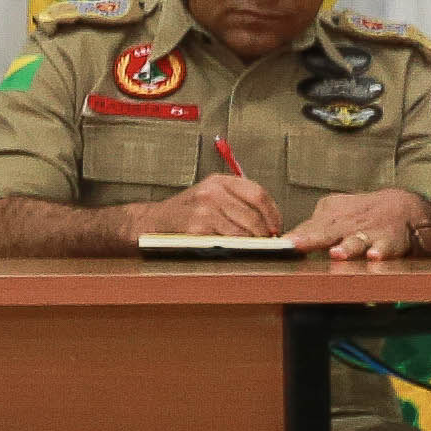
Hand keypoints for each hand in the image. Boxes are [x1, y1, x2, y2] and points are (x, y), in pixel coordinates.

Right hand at [133, 169, 280, 241]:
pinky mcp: (197, 228)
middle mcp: (212, 191)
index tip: (276, 226)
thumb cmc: (187, 212)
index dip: (273, 213)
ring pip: (243, 231)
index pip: (258, 193)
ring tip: (253, 247)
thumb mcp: (211, 196)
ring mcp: (204, 209)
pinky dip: (236, 248)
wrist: (153, 222)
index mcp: (219, 181)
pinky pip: (228, 241)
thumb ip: (236, 202)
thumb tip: (268, 222)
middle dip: (264, 232)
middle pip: (253, 214)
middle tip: (267, 242)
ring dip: (252, 243)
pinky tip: (235, 250)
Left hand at [296, 188, 430, 265]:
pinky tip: (375, 256)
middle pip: (326, 231)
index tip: (279, 244)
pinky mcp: (390, 242)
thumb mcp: (336, 213)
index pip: (308, 228)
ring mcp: (369, 233)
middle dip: (310, 239)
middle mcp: (348, 224)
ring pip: (356, 241)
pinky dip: (381, 251)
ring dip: (346, 248)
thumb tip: (288, 240)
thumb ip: (313, 227)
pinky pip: (385, 247)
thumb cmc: (363, 214)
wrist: (405, 207)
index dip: (294, 236)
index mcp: (332, 218)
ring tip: (337, 253)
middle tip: (293, 244)